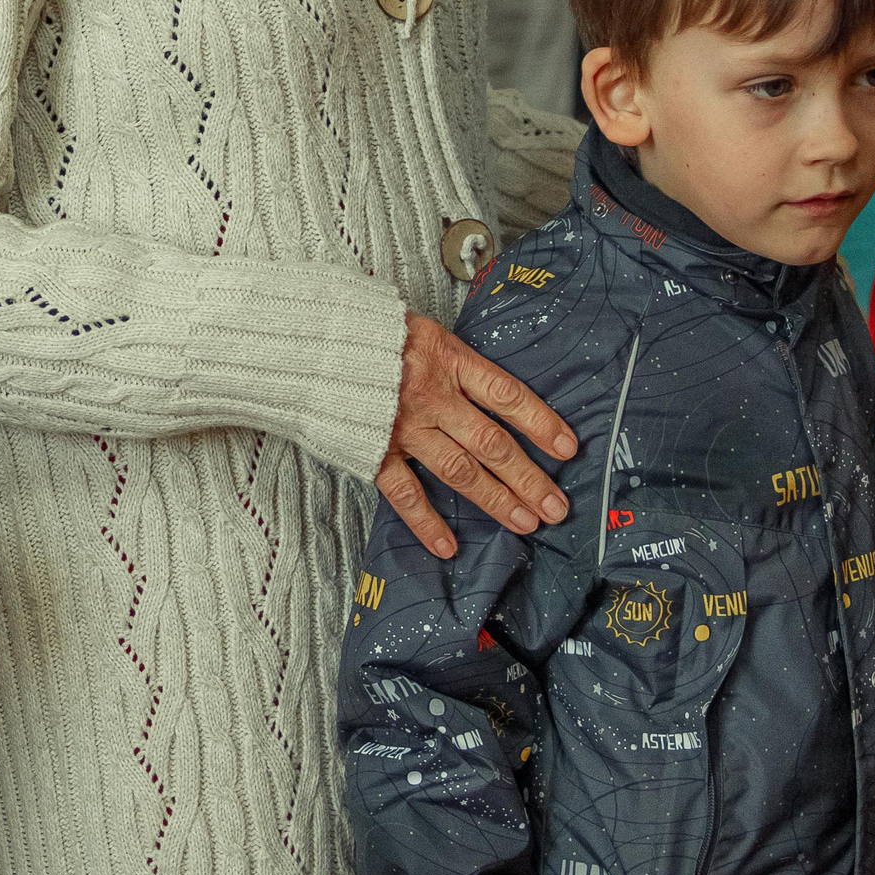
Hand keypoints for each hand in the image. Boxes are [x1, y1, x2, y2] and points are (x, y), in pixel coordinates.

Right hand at [375, 315, 578, 558]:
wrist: (305, 340)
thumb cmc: (365, 331)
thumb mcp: (418, 328)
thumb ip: (451, 360)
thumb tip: (488, 389)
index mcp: (446, 360)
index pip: (505, 394)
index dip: (540, 421)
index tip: (568, 447)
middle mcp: (432, 397)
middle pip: (491, 443)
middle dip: (529, 477)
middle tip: (557, 507)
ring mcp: (403, 427)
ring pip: (460, 471)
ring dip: (496, 500)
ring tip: (526, 523)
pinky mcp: (373, 450)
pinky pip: (405, 492)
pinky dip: (426, 522)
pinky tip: (449, 546)